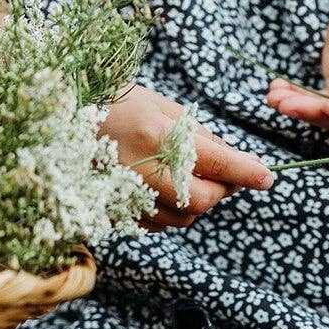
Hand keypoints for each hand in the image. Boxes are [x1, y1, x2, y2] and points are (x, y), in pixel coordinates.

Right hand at [102, 85, 273, 228]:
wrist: (60, 120)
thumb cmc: (115, 105)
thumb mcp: (160, 107)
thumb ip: (201, 136)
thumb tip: (241, 162)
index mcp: (154, 135)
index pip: (215, 161)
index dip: (246, 172)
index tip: (267, 177)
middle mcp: (140, 169)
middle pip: (203, 199)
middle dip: (222, 190)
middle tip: (226, 174)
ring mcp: (125, 194)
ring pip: (184, 216)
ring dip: (198, 200)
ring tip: (188, 174)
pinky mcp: (116, 212)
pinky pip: (161, 224)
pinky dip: (173, 209)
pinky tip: (163, 187)